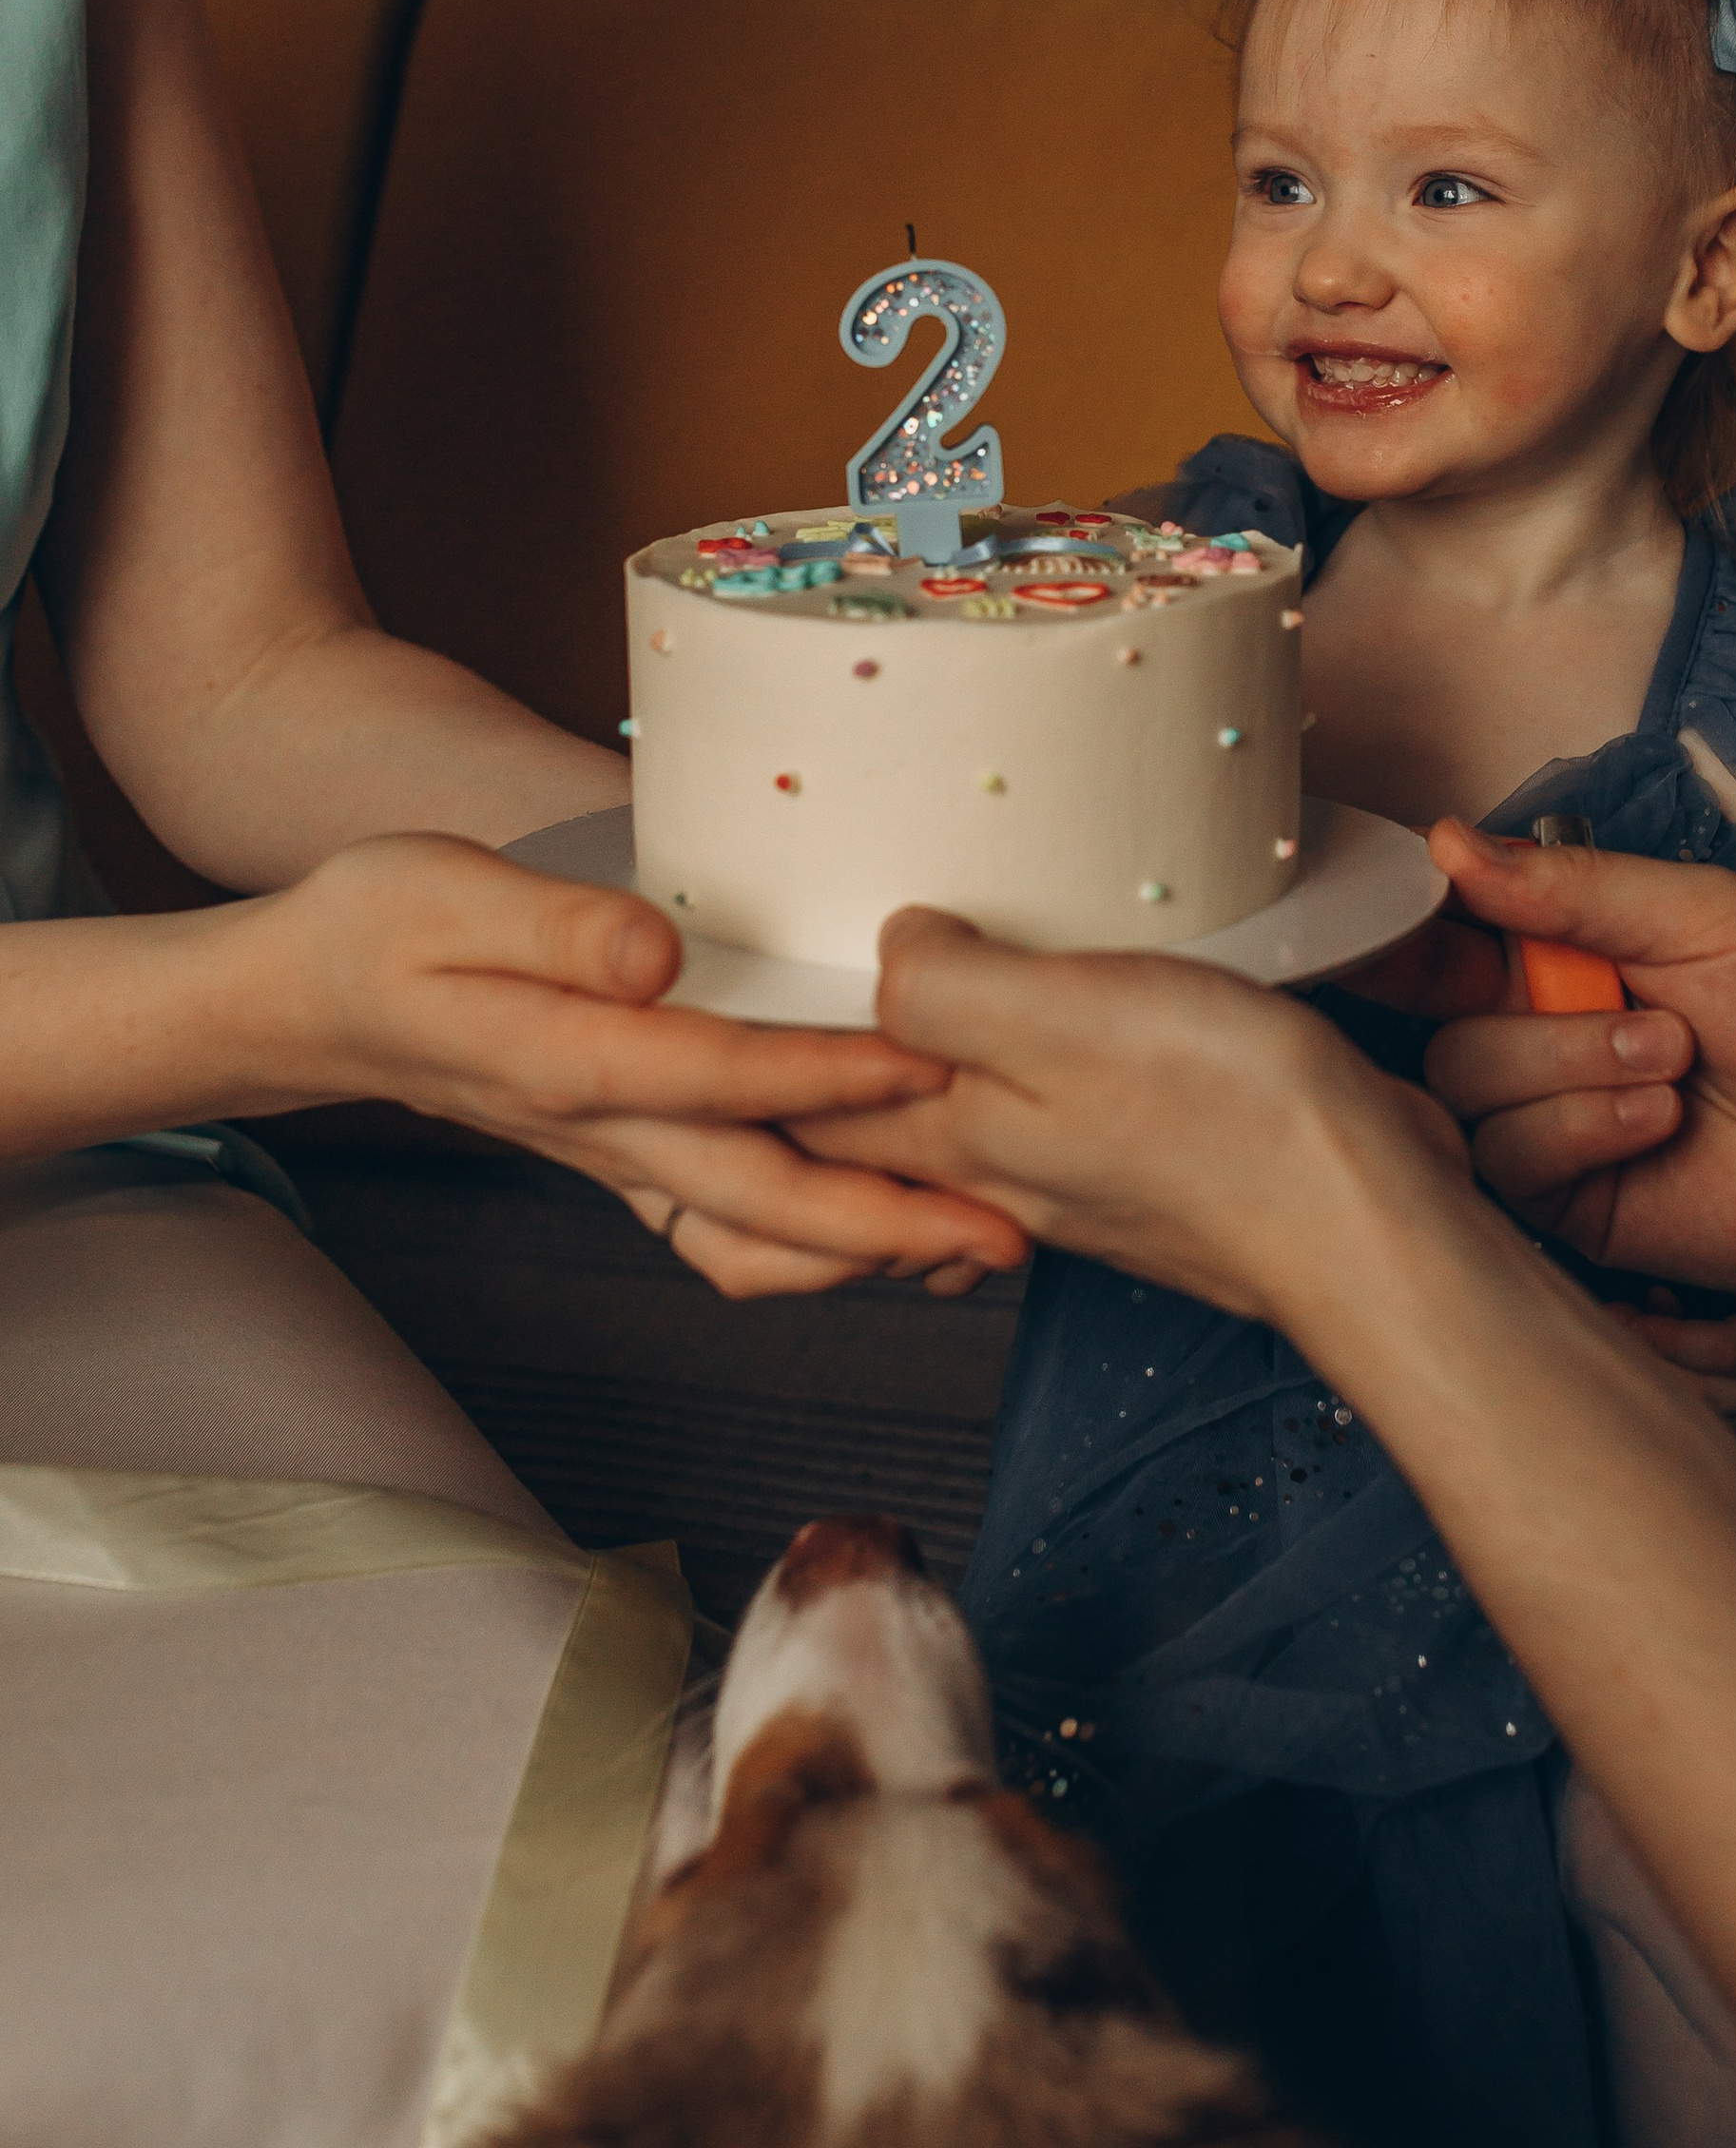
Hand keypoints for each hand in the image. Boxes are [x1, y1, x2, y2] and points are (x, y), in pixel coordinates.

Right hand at [248, 836, 1029, 1297]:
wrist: (313, 1002)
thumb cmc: (378, 931)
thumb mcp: (448, 893)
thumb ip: (557, 924)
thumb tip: (656, 950)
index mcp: (570, 1062)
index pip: (722, 1076)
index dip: (830, 1075)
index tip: (931, 1066)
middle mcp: (606, 1129)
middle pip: (764, 1196)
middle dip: (893, 1224)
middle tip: (1010, 1234)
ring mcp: (622, 1156)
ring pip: (754, 1236)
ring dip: (866, 1254)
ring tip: (974, 1248)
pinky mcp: (634, 1156)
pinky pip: (733, 1227)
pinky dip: (815, 1246)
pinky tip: (887, 1229)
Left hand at [789, 907, 1471, 1322]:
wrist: (1366, 1222)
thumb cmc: (1228, 1124)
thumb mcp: (1058, 1016)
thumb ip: (941, 985)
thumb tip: (888, 946)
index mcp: (944, 1139)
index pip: (787, 1107)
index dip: (727, 1050)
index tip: (683, 984)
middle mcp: (988, 1176)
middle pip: (846, 1137)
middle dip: (786, 1080)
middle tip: (750, 994)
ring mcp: (1064, 1182)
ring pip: (933, 1136)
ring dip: (889, 1085)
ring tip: (863, 1014)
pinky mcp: (1139, 1169)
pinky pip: (1026, 1131)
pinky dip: (991, 1092)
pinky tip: (1021, 1048)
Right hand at [1417, 821, 1735, 1289]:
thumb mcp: (1698, 913)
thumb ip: (1569, 887)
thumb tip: (1444, 842)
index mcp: (1567, 954)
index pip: (1445, 936)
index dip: (1409, 930)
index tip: (1417, 921)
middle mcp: (1546, 1036)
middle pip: (1439, 1024)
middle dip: (1537, 1020)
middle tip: (1655, 1021)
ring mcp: (1555, 1121)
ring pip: (1465, 1092)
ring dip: (1569, 1072)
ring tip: (1674, 1068)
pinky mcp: (1572, 1202)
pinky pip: (1507, 1162)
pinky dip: (1576, 1132)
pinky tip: (1658, 1124)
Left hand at [1619, 1277, 1735, 1431]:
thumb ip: (1727, 1264)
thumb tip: (1657, 1261)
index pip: (1723, 1353)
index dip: (1666, 1339)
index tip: (1620, 1313)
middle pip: (1703, 1395)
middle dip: (1646, 1362)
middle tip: (1605, 1320)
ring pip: (1703, 1413)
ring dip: (1655, 1374)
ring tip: (1621, 1325)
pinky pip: (1713, 1417)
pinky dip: (1678, 1385)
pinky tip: (1656, 1339)